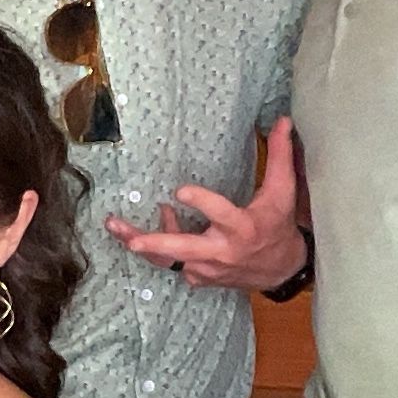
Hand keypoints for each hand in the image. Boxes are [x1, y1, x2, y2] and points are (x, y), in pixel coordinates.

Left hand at [104, 116, 306, 290]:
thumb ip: (281, 156)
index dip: (202, 203)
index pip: (221, 214)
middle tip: (134, 240)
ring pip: (169, 259)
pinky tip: (149, 228)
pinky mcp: (199, 277)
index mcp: (243, 228)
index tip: (180, 190)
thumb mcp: (283, 192)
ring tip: (114, 226)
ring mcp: (208, 268)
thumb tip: (283, 120)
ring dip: (142, 242)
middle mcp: (223, 252)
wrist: (281, 270)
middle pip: (186, 249)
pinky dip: (158, 248)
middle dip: (157, 244)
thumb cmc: (279, 226)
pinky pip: (172, 263)